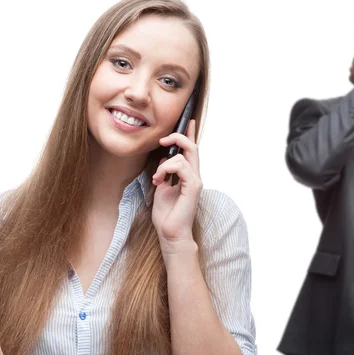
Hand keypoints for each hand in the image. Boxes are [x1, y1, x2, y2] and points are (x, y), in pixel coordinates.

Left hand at [152, 119, 201, 245]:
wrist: (171, 233)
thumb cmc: (167, 215)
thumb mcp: (162, 189)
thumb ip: (165, 174)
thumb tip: (163, 161)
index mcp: (188, 176)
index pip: (191, 151)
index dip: (189, 134)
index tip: (187, 121)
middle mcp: (195, 176)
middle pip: (193, 147)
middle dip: (178, 137)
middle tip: (163, 139)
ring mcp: (196, 181)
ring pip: (185, 154)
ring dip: (166, 163)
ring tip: (157, 177)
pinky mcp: (193, 187)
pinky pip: (181, 166)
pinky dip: (167, 169)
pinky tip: (160, 180)